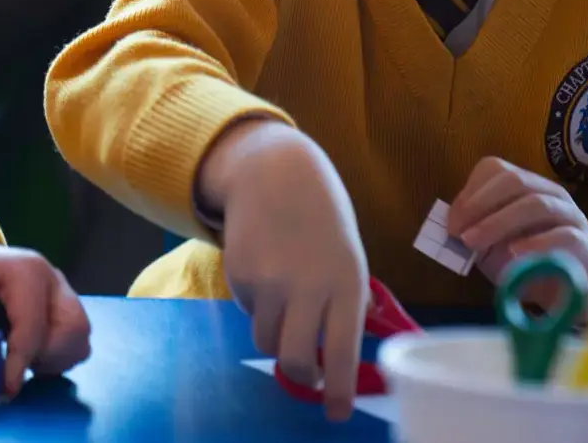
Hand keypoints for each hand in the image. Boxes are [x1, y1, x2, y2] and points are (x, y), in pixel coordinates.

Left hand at [0, 235, 89, 397]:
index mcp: (24, 270)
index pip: (32, 326)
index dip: (19, 363)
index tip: (2, 392)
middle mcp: (51, 277)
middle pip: (72, 329)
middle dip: (45, 359)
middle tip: (13, 370)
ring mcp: (61, 289)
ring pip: (80, 335)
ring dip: (56, 359)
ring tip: (22, 364)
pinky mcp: (63, 303)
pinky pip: (77, 337)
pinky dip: (60, 354)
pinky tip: (31, 358)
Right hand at [196, 119, 368, 421]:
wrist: (274, 173)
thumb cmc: (322, 218)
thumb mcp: (348, 255)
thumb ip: (347, 299)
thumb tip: (343, 349)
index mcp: (345, 283)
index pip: (343, 350)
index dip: (340, 389)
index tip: (336, 413)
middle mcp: (306, 286)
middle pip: (295, 359)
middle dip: (300, 377)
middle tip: (306, 375)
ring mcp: (268, 282)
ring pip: (266, 340)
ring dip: (275, 336)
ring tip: (283, 304)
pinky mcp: (238, 275)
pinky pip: (247, 310)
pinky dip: (257, 304)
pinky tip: (265, 270)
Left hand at [446, 157, 587, 301]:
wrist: (564, 292)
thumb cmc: (523, 260)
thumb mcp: (489, 244)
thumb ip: (471, 229)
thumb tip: (452, 225)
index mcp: (523, 185)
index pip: (495, 169)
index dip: (469, 192)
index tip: (450, 223)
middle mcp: (548, 192)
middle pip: (514, 181)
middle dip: (480, 205)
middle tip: (459, 234)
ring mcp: (570, 215)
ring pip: (536, 205)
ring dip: (498, 222)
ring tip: (475, 244)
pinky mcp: (585, 243)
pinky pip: (562, 235)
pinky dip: (534, 243)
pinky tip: (513, 253)